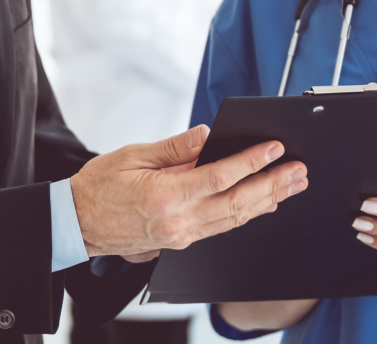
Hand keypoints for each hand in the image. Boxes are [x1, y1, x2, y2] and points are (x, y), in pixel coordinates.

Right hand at [71, 125, 307, 257]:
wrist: (77, 223)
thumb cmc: (99, 186)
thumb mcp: (133, 155)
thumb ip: (174, 147)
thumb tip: (207, 135)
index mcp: (164, 196)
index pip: (220, 177)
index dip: (251, 162)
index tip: (274, 148)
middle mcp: (177, 221)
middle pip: (237, 203)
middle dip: (273, 185)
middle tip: (298, 171)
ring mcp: (181, 235)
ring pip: (234, 219)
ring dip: (267, 201)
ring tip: (291, 186)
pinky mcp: (180, 241)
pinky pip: (221, 228)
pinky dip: (245, 215)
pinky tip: (263, 205)